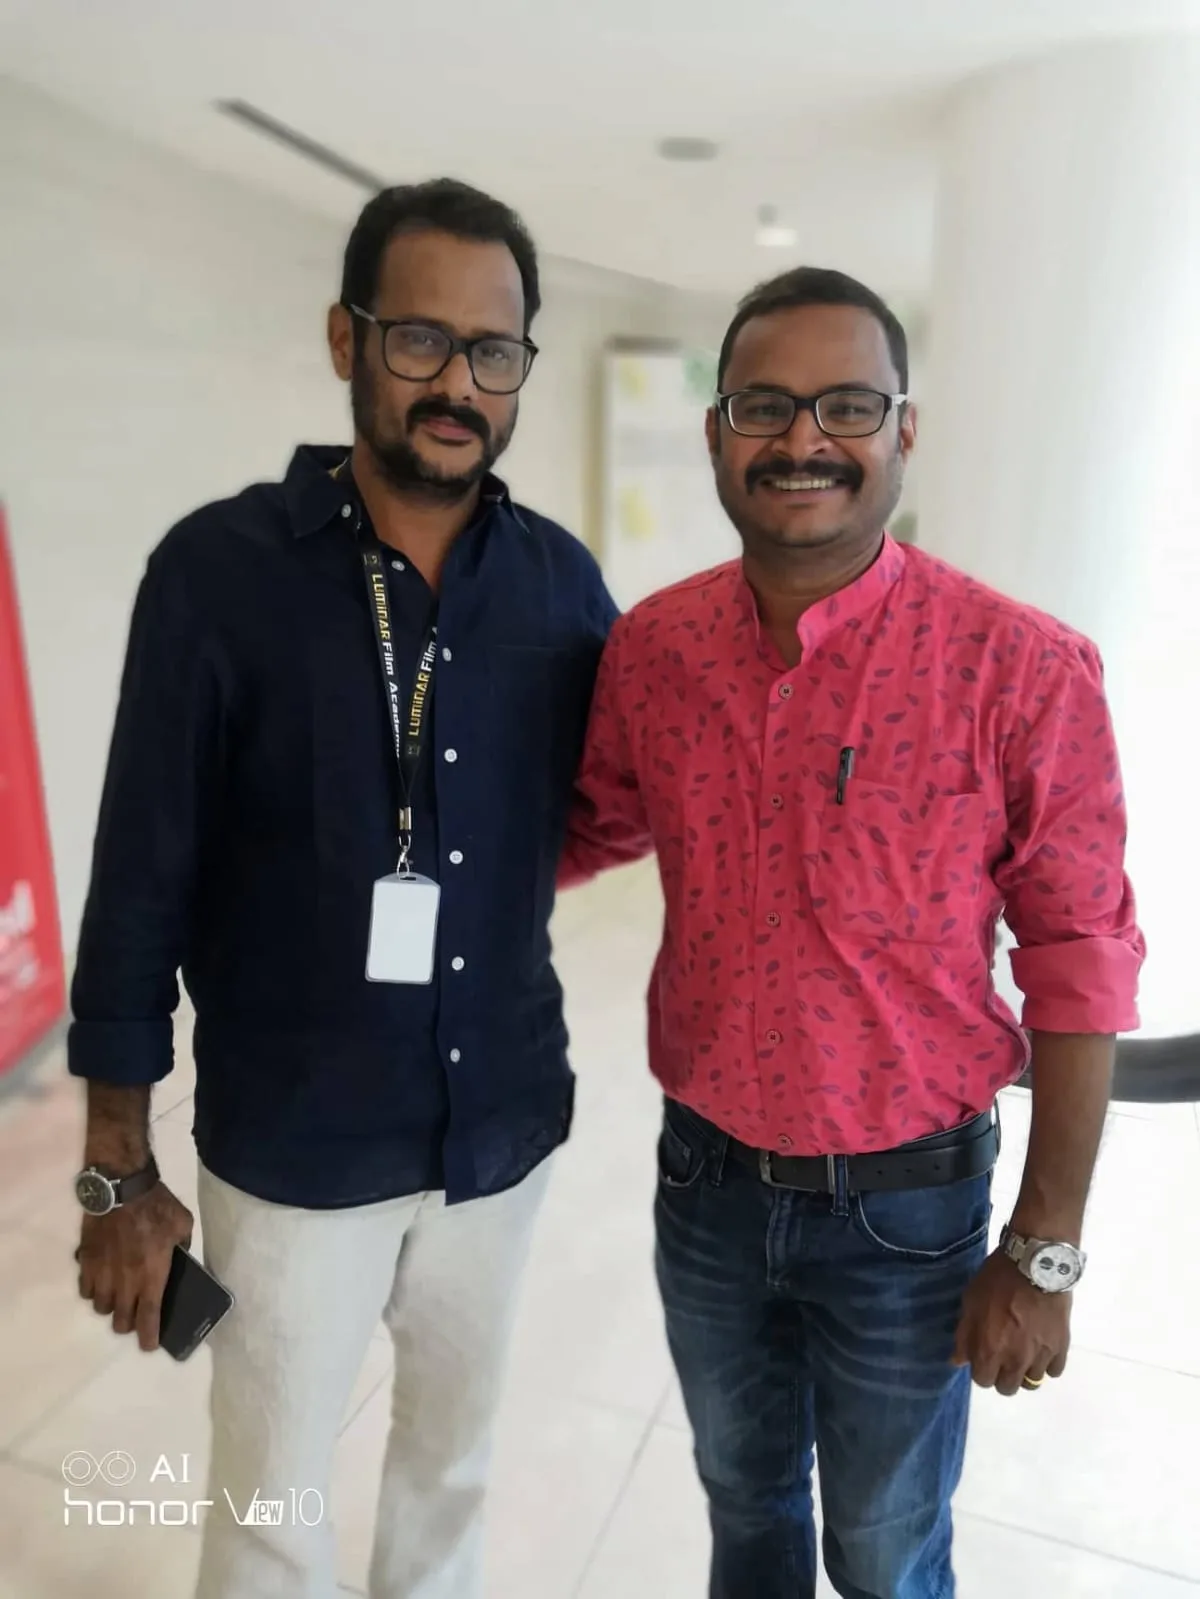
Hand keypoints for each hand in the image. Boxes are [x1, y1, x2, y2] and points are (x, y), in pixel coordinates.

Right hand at [77, 1183, 193, 1351]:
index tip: (149, 1345)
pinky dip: (92, 1290)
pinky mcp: (85, 1262)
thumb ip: (182, 1248)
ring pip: (100, 1308)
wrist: (122, 1187)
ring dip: (110, 1305)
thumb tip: (180, 1260)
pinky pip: (84, 1290)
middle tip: (135, 1312)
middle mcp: (125, 1282)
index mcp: (152, 1276)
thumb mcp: (183, 1225)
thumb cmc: (157, 1206)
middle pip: (120, 1321)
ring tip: (118, 1294)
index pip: (148, 1317)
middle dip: (128, 1322)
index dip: (148, 1336)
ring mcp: (102, 1274)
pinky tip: (100, 1279)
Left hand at [951, 1248, 1070, 1394]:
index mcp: (990, 1350)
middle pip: (1008, 1388)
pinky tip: (1041, 1346)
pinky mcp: (1061, 1346)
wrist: (1035, 1264)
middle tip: (1002, 1355)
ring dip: (1025, 1369)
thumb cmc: (996, 1280)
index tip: (983, 1354)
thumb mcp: (970, 1301)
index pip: (983, 1381)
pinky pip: (1054, 1370)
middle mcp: (1016, 1360)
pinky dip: (1047, 1363)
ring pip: (1032, 1381)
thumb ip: (964, 1335)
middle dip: (1001, 1375)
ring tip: (1022, 1349)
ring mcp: (1041, 1355)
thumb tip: (958, 1361)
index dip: (981, 1368)